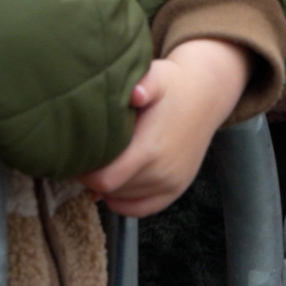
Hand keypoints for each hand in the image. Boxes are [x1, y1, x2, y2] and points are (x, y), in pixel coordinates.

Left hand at [78, 39, 249, 216]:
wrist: (207, 95)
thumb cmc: (173, 85)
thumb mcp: (157, 76)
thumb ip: (145, 83)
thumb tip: (136, 93)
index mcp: (151, 149)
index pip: (104, 180)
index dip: (85, 173)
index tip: (78, 156)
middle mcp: (163, 172)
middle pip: (111, 191)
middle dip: (94, 177)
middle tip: (88, 157)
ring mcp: (172, 183)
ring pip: (124, 199)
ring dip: (109, 187)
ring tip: (104, 164)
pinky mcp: (177, 188)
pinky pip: (142, 209)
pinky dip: (124, 203)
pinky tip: (115, 187)